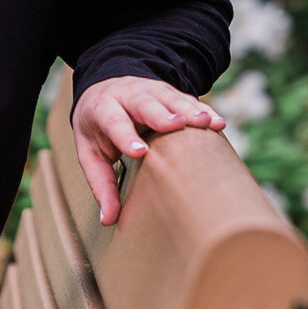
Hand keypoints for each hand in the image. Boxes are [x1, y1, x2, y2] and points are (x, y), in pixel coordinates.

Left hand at [72, 75, 225, 225]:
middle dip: (161, 115)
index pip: (113, 122)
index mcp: (102, 110)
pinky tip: (217, 122)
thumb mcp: (89, 153)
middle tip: (177, 125)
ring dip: (189, 110)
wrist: (103, 89)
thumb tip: (109, 219)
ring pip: (169, 98)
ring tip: (206, 123)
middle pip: (144, 103)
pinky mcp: (169, 93)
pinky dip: (202, 110)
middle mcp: (127, 95)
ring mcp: (150, 90)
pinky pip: (187, 99)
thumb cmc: (97, 128)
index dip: (126, 136)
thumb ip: (101, 184)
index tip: (139, 152)